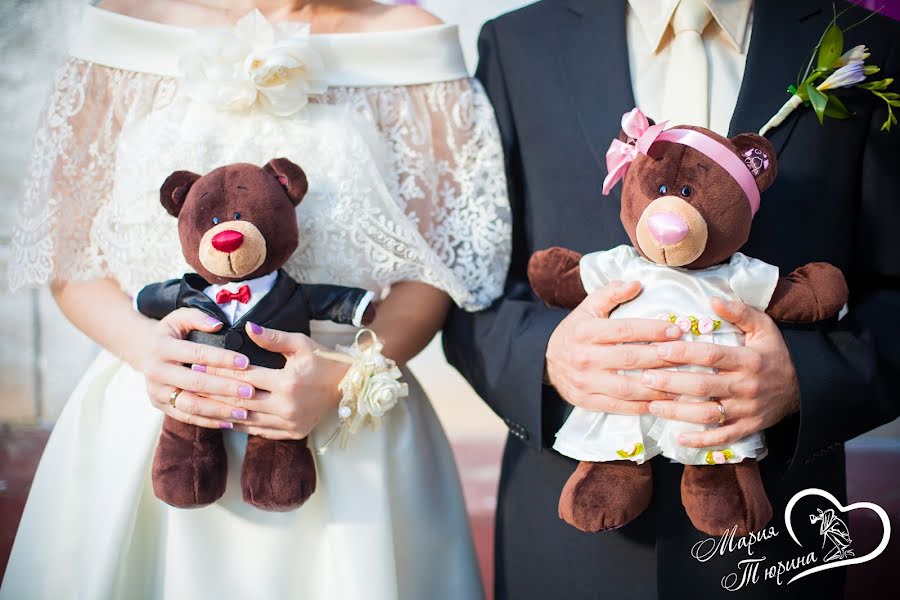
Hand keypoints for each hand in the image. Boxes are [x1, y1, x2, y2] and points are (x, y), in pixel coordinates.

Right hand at [141, 308, 253, 428]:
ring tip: (244, 412)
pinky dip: (209, 421)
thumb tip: (218, 324)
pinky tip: (231, 422)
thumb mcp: (179, 317)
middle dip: (225, 388)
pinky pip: (186, 417)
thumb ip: (198, 317)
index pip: (196, 353)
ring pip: (191, 405)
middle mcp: (155, 371)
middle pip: (195, 383)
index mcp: (161, 347)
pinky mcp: (160, 405)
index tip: (246, 362)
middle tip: (251, 391)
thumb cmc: (171, 332)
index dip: (222, 358)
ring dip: (219, 410)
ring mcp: (157, 391)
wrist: (143, 351)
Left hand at [197, 322, 348, 439]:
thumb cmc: (323, 361)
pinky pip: (258, 431)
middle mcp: (286, 406)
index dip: (219, 369)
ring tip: (198, 404)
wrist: (347, 387)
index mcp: (287, 382)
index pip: (244, 376)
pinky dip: (239, 425)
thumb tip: (248, 328)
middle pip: (239, 400)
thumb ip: (273, 338)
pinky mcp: (291, 433)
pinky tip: (221, 419)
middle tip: (189, 385)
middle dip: (212, 391)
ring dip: (220, 412)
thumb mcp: (301, 344)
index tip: (198, 363)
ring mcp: (288, 423)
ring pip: (246, 419)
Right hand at [545, 281, 682, 413]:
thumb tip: (637, 283)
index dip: (652, 329)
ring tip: (682, 382)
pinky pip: (619, 407)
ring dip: (657, 386)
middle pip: (630, 359)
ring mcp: (585, 382)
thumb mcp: (587, 308)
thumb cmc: (575, 331)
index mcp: (585, 332)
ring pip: (627, 387)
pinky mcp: (587, 401)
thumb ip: (610, 293)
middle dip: (662, 357)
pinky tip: (662, 402)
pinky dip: (642, 406)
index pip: (624, 330)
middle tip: (687, 355)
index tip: (677, 329)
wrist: (546, 361)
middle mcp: (584, 357)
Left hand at [644, 297, 799, 446]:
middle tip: (645, 378)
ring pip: (708, 414)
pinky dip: (701, 441)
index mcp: (749, 360)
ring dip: (678, 412)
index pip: (711, 355)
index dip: (683, 352)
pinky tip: (679, 438)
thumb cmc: (774, 353)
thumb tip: (713, 299)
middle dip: (671, 382)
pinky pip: (723, 437)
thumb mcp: (763, 327)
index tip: (658, 349)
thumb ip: (739, 312)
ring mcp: (747, 410)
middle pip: (703, 386)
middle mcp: (746, 386)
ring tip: (652, 405)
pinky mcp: (748, 427)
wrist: (803, 386)